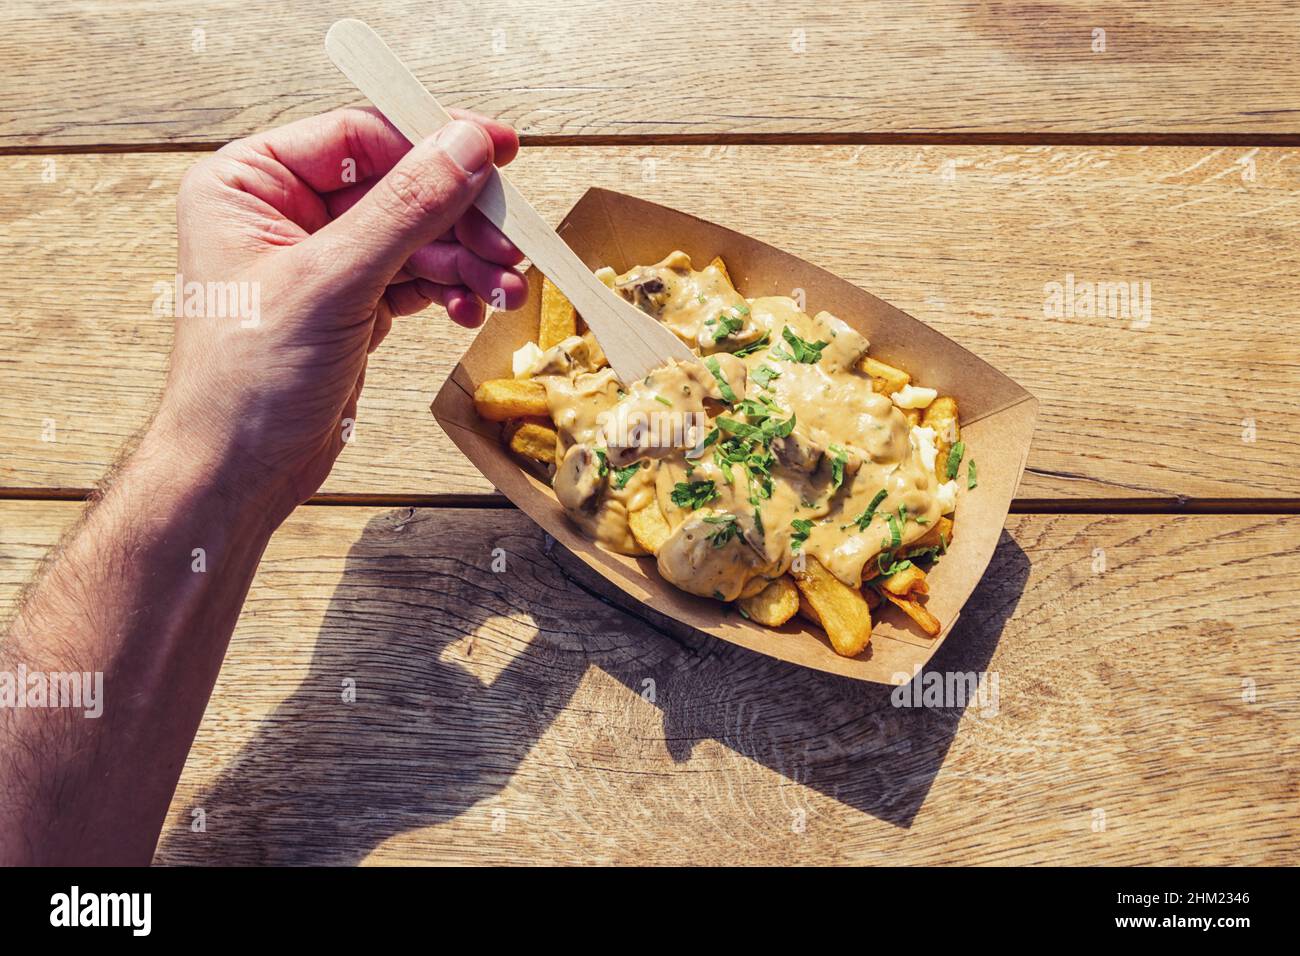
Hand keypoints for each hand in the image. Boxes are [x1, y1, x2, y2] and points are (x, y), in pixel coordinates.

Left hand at [158, 107, 527, 522]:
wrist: (239, 474)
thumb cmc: (246, 383)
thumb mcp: (330, 282)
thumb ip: (404, 209)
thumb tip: (465, 146)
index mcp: (251, 184)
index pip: (359, 136)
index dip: (432, 140)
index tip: (497, 148)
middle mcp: (284, 213)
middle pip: (399, 186)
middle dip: (460, 218)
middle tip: (509, 242)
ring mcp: (322, 261)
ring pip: (417, 236)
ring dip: (466, 261)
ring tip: (502, 289)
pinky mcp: (351, 303)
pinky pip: (416, 277)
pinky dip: (450, 290)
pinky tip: (469, 310)